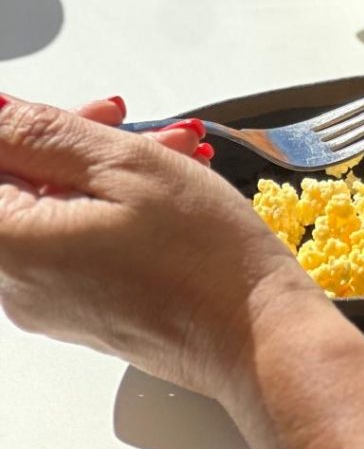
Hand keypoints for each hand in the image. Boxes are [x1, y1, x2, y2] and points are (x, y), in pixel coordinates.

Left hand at [0, 96, 322, 401]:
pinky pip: (76, 237)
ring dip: (104, 168)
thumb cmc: (201, 257)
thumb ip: (46, 133)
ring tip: (171, 151)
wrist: (254, 335)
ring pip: (54, 205)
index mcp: (8, 242)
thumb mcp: (126, 166)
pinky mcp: (78, 309)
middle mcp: (12, 281)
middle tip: (127, 120)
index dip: (28, 124)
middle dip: (73, 141)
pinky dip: (113, 204)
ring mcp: (45, 299)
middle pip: (18, 182)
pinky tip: (165, 188)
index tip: (84, 114)